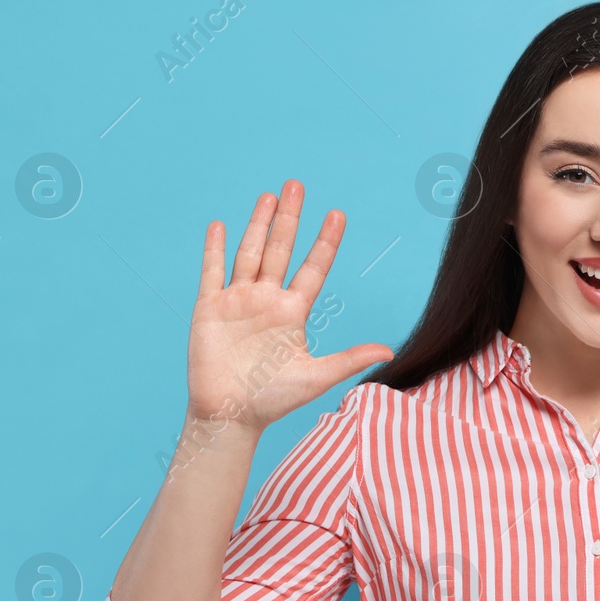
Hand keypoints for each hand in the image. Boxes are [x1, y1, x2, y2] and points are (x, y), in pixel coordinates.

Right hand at [186, 179, 392, 432]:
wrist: (229, 416)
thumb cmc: (273, 400)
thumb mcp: (317, 376)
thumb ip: (350, 359)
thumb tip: (390, 351)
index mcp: (293, 312)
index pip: (313, 268)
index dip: (325, 242)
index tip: (338, 214)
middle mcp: (267, 300)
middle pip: (281, 250)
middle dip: (289, 218)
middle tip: (297, 185)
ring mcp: (237, 302)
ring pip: (250, 253)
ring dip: (258, 224)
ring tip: (269, 196)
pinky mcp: (209, 309)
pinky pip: (212, 272)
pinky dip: (215, 249)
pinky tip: (220, 225)